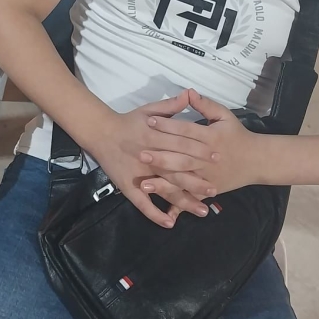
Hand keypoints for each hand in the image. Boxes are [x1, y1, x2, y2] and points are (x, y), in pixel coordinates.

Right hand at [89, 93, 216, 228]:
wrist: (101, 132)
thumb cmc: (128, 121)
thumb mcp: (149, 109)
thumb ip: (169, 106)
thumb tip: (189, 95)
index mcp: (155, 138)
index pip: (182, 145)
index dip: (200, 152)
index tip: (218, 157)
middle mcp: (149, 158)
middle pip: (177, 171)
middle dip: (197, 180)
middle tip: (215, 189)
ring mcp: (140, 175)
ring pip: (165, 190)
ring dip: (184, 202)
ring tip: (203, 211)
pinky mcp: (129, 188)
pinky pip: (143, 204)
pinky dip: (156, 214)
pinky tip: (170, 223)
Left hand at [139, 89, 259, 198]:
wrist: (257, 160)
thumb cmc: (237, 135)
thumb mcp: (224, 115)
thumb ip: (205, 104)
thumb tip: (188, 91)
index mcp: (211, 138)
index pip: (186, 131)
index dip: (167, 125)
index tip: (148, 121)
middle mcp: (208, 159)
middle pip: (182, 157)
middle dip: (161, 156)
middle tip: (140, 154)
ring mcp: (208, 178)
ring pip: (184, 181)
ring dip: (164, 183)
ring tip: (144, 184)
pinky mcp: (208, 191)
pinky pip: (191, 198)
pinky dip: (178, 204)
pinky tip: (163, 211)